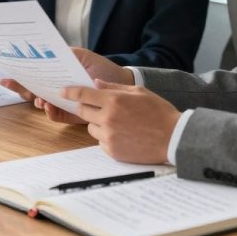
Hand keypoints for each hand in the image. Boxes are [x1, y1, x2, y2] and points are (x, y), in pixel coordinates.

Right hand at [0, 47, 132, 122]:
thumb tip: (43, 51)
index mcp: (57, 74)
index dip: (20, 73)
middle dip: (20, 87)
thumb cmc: (101, 68)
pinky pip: (56, 116)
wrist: (120, 84)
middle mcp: (57, 88)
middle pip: (33, 89)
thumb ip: (63, 54)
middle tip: (8, 82)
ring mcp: (63, 102)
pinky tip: (48, 106)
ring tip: (38, 98)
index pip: (35, 74)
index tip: (7, 71)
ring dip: (36, 100)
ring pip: (42, 103)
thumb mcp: (80, 56)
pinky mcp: (72, 114)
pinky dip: (50, 112)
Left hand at [61, 79, 180, 163]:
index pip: (83, 94)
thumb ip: (114, 88)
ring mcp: (109, 137)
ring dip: (97, 123)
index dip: (71, 92)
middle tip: (97, 107)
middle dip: (86, 107)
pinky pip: (100, 142)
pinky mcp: (113, 151)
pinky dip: (106, 137)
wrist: (173, 137)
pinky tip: (123, 134)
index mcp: (114, 101)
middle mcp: (108, 119)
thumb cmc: (158, 111)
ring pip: (91, 128)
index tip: (63, 91)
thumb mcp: (138, 92)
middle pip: (83, 111)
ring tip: (117, 122)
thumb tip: (95, 83)